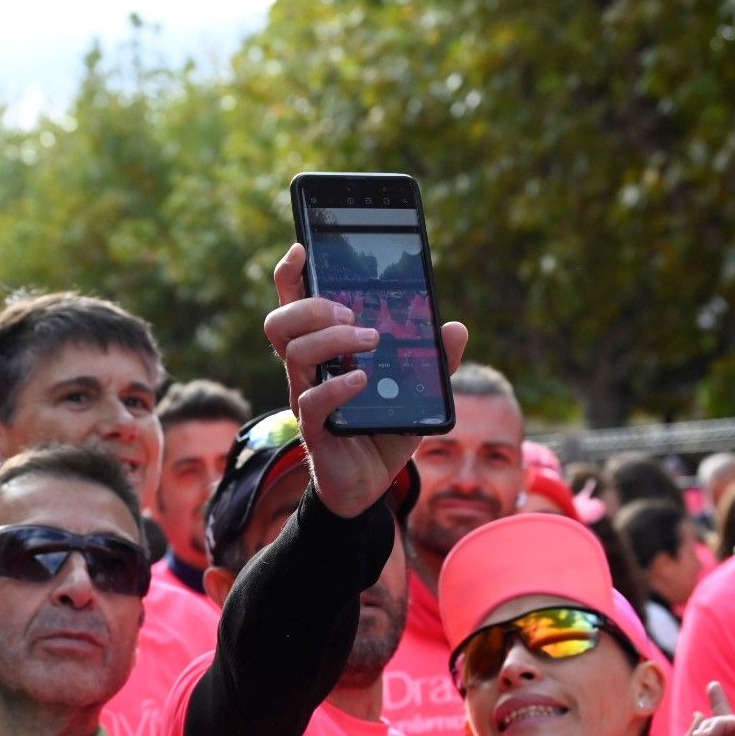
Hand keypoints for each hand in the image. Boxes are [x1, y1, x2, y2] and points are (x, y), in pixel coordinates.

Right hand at [262, 243, 466, 518]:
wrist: (372, 486)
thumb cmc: (384, 430)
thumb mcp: (417, 391)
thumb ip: (435, 360)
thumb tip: (454, 328)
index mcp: (323, 354)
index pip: (294, 306)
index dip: (291, 276)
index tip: (301, 249)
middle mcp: (306, 373)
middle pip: (280, 323)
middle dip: (311, 305)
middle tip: (352, 312)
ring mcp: (306, 399)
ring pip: (294, 353)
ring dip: (332, 337)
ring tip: (370, 341)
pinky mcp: (315, 430)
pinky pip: (312, 400)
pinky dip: (338, 384)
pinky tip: (362, 380)